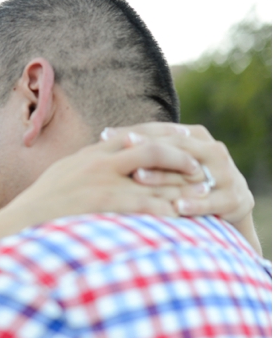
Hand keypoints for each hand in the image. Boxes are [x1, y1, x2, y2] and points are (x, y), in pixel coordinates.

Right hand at [3, 127, 206, 226]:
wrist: (19, 223)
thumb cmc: (37, 206)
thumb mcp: (60, 176)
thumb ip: (83, 167)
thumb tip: (96, 163)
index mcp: (89, 154)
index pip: (135, 136)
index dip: (163, 138)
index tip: (184, 141)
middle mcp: (99, 162)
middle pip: (153, 149)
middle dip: (181, 159)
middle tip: (201, 169)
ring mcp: (103, 182)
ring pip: (156, 177)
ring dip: (181, 186)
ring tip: (202, 194)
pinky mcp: (105, 203)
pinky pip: (146, 203)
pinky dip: (167, 208)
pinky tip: (182, 216)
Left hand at [102, 123, 259, 253]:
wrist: (227, 207)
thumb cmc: (185, 181)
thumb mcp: (167, 163)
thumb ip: (144, 149)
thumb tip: (104, 135)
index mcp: (197, 137)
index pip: (161, 130)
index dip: (134, 131)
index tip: (105, 133)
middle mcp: (213, 151)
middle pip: (176, 148)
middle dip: (148, 148)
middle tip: (122, 148)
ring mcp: (227, 174)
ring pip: (190, 173)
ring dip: (163, 176)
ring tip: (137, 177)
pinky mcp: (234, 199)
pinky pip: (212, 201)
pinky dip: (194, 204)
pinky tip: (176, 207)